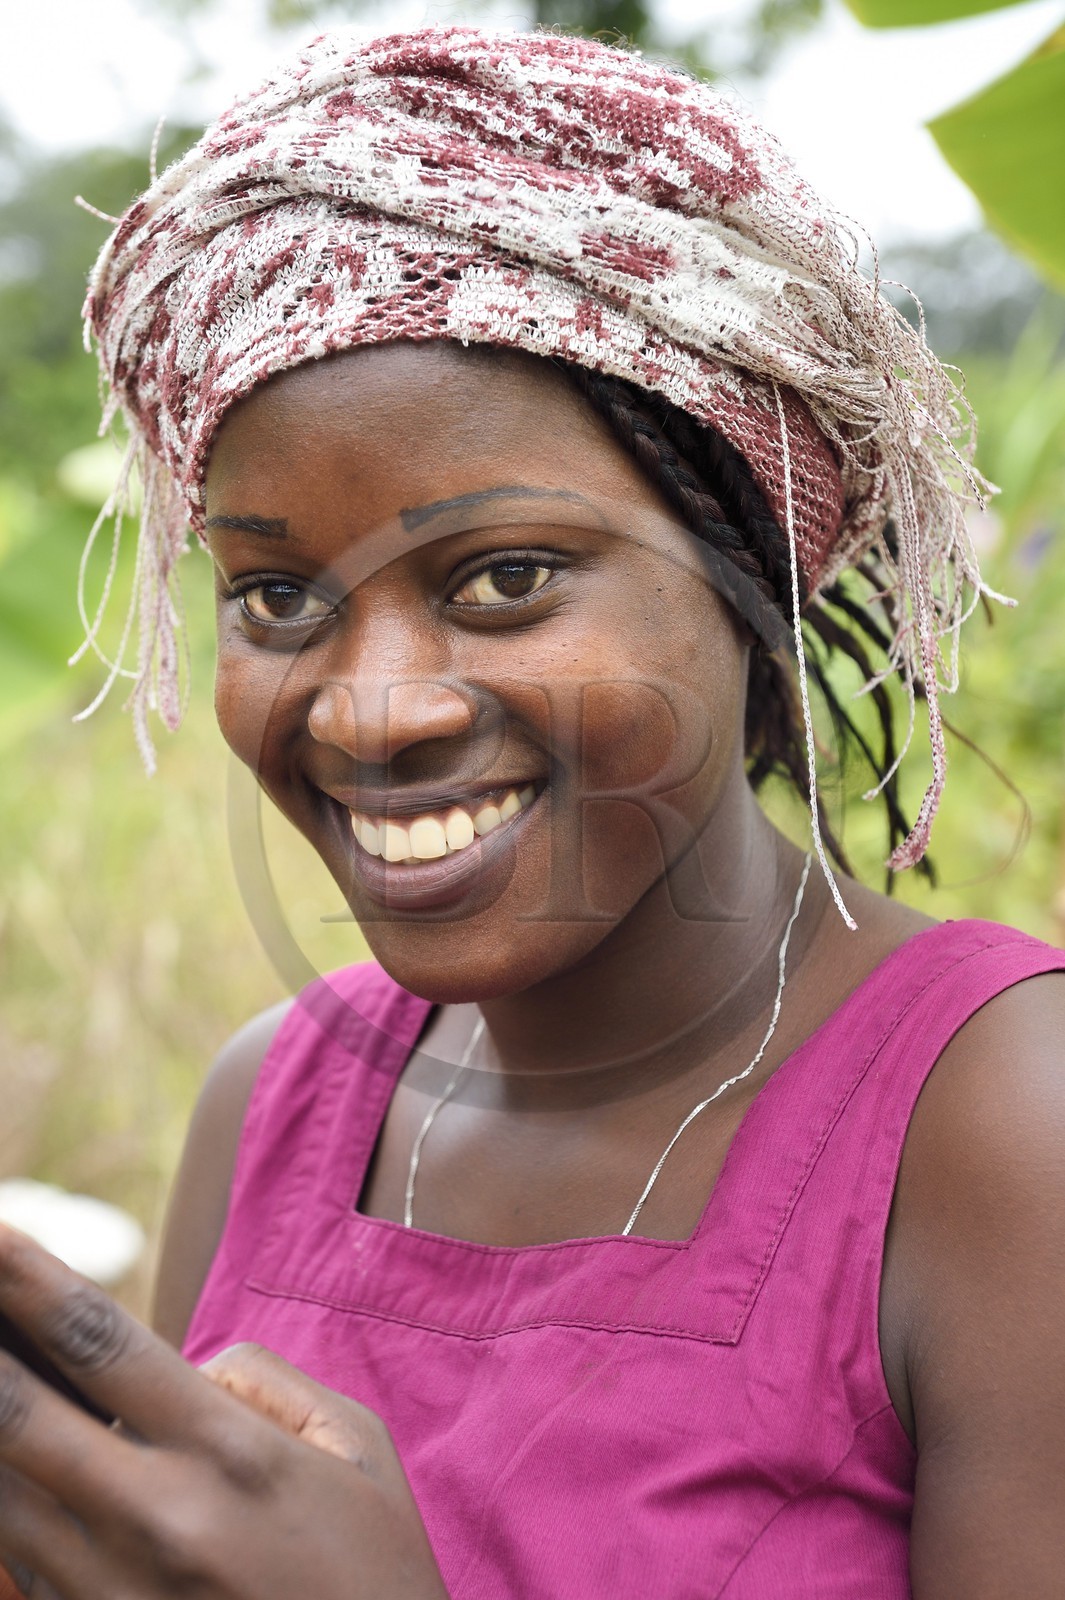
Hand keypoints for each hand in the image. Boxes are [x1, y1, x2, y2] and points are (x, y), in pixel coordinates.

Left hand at [0, 1223, 448, 1598]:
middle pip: (17, 1415)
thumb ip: (264, 1384)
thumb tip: (187, 1369)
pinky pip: (11, 1573)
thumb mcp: (355, 1450)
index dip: (27, 1280)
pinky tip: (7, 1471)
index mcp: (227, 1452)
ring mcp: (111, 1596)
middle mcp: (155, 1521)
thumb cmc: (375, 1573)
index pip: (100, 1341)